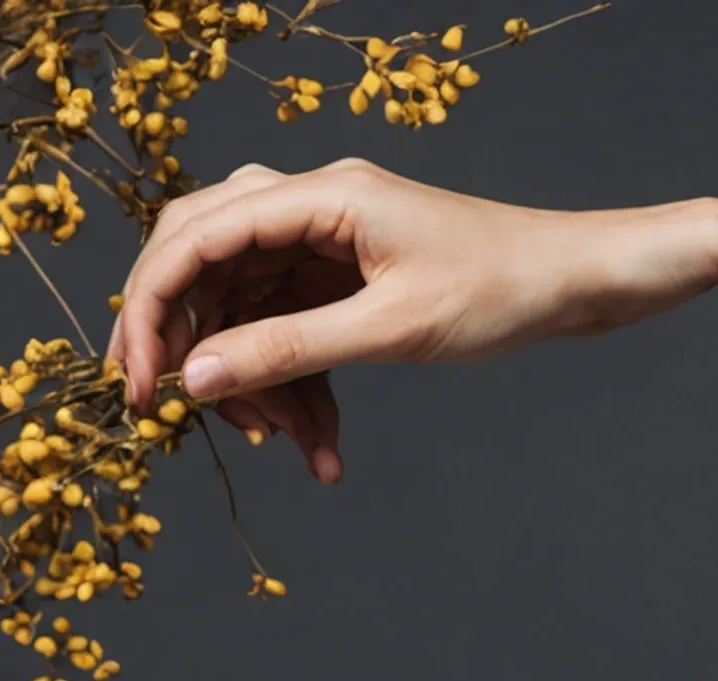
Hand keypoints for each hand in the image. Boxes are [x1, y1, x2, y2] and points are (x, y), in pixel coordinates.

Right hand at [110, 158, 717, 482]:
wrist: (577, 284)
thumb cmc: (502, 289)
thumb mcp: (393, 330)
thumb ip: (290, 351)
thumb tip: (198, 379)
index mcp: (322, 194)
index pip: (198, 236)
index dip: (153, 309)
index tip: (141, 387)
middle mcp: (313, 205)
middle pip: (204, 260)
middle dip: (183, 341)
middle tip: (166, 413)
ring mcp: (328, 241)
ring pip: (248, 307)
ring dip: (254, 380)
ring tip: (283, 445)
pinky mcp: (346, 279)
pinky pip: (293, 331)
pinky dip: (298, 388)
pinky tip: (321, 450)